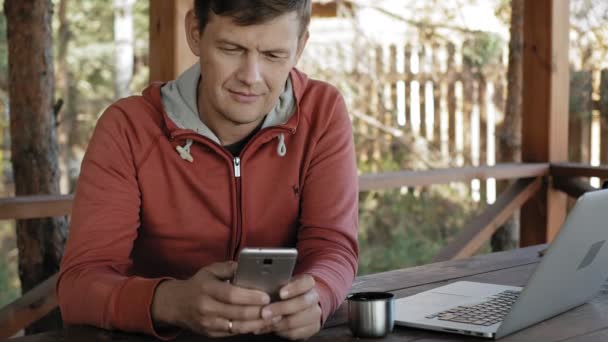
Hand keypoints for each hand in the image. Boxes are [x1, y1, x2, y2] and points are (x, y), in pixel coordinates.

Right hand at [151, 261, 279, 336]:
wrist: (175, 305)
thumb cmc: (198, 285)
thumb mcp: (209, 270)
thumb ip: (228, 267)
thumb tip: (246, 265)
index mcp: (207, 289)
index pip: (231, 294)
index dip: (250, 297)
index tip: (266, 296)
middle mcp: (206, 308)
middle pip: (237, 313)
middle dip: (258, 312)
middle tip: (275, 308)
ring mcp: (208, 323)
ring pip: (237, 326)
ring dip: (257, 324)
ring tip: (273, 318)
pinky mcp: (211, 333)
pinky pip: (233, 333)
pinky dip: (248, 329)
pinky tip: (260, 324)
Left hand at [258, 275, 321, 339]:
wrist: (301, 307)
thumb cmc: (287, 293)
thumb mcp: (282, 285)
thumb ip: (275, 287)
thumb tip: (259, 293)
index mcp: (308, 283)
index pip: (306, 282)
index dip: (294, 288)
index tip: (280, 293)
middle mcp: (314, 297)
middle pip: (303, 302)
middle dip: (282, 308)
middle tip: (265, 312)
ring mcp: (315, 313)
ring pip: (298, 319)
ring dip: (279, 323)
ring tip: (265, 322)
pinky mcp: (311, 328)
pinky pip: (295, 332)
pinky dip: (280, 331)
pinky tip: (270, 327)